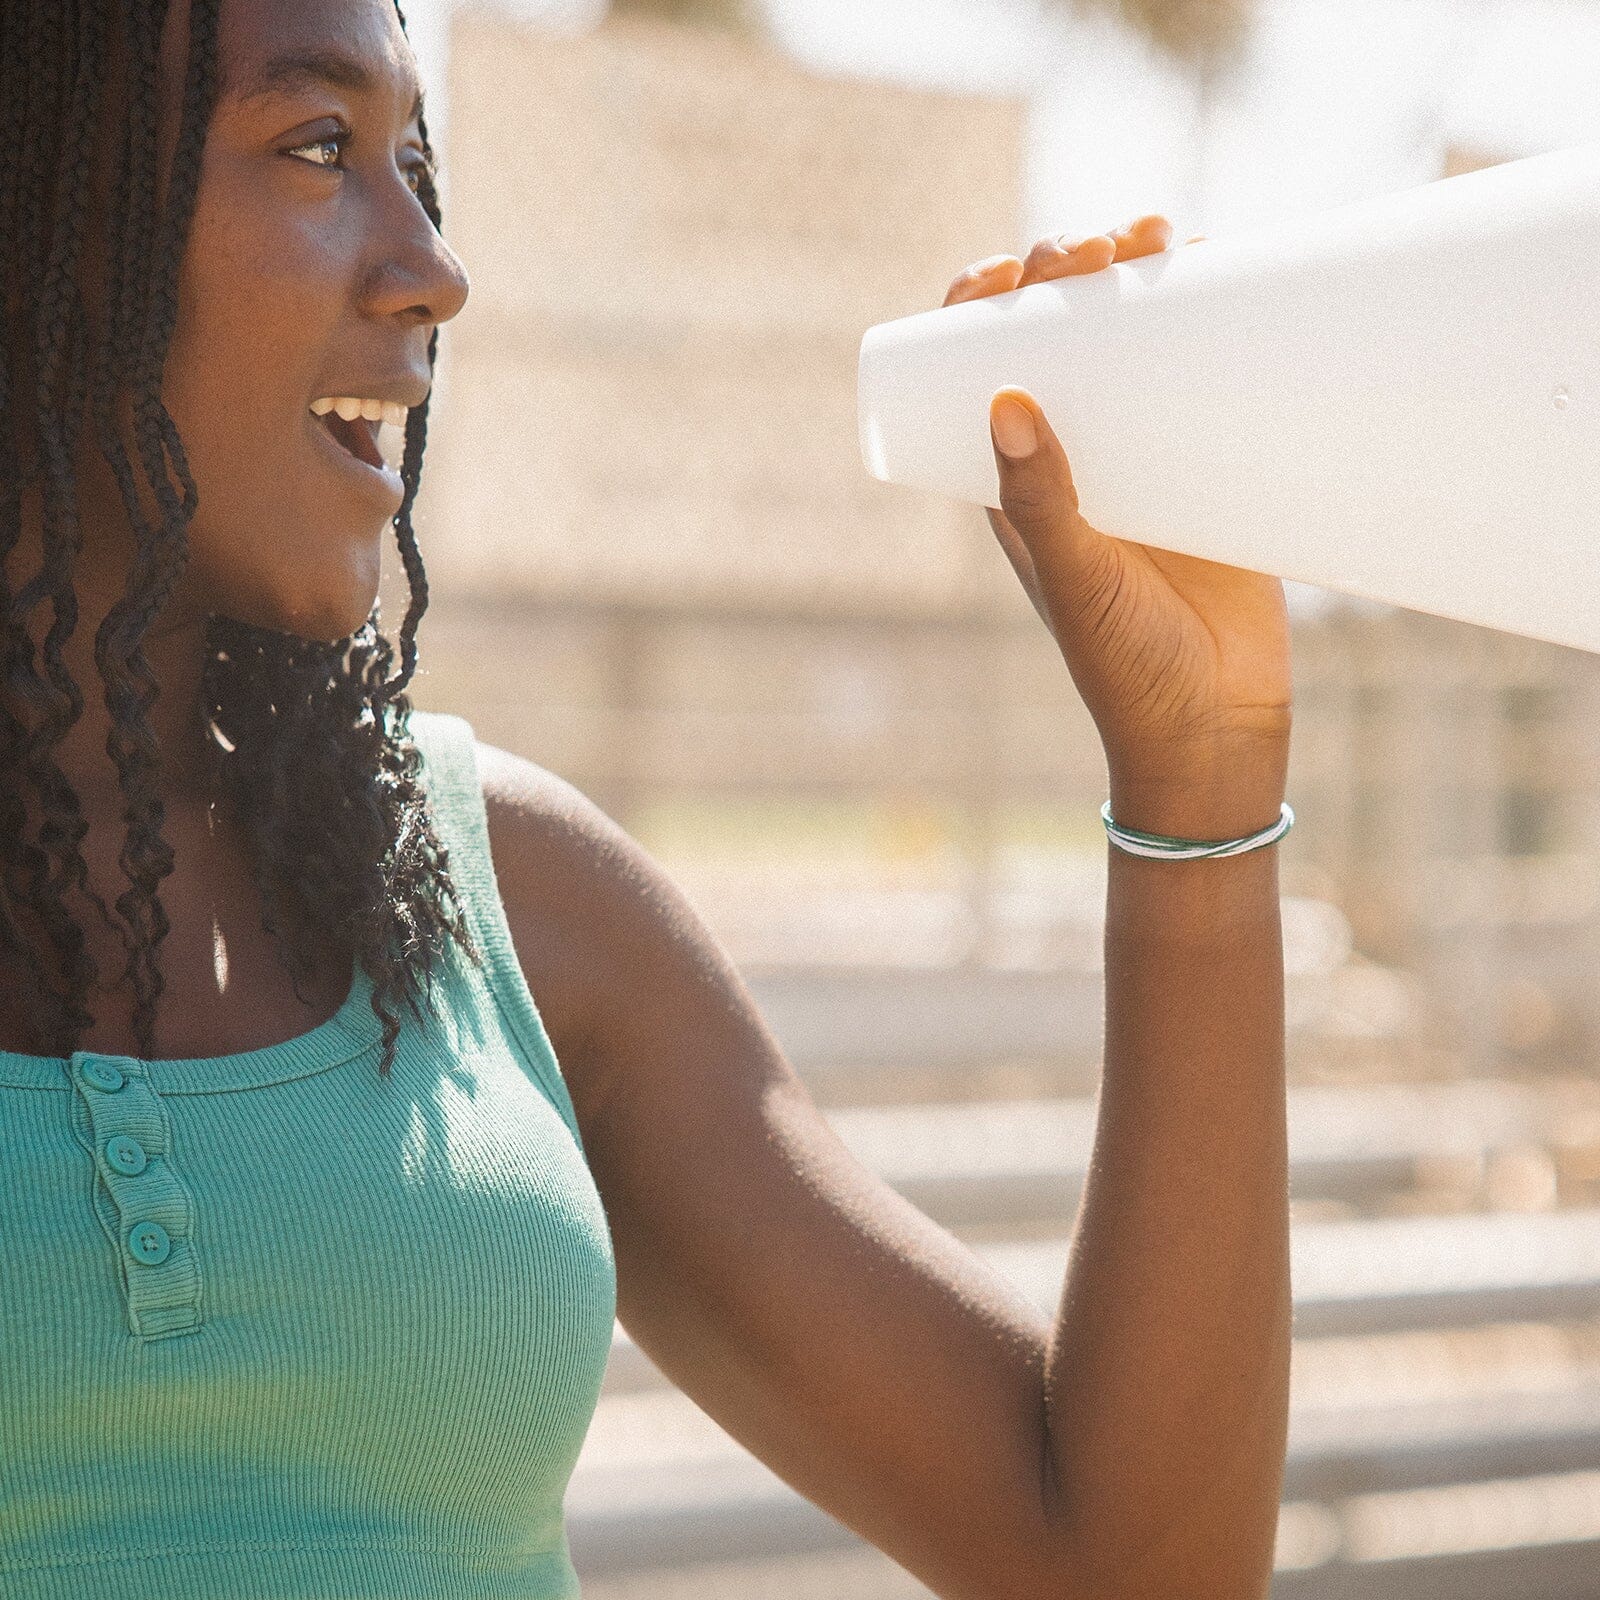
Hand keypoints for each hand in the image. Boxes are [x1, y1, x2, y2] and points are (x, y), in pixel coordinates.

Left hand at [943, 218, 1291, 802]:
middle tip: (1101, 247)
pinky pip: (1206, 372)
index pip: (977, 368)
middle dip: (1069, 269)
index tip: (1008, 269)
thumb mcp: (1077, 583)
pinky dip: (1213, 317)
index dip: (980, 303)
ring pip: (1133, 339)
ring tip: (1166, 236)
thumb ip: (1042, 504)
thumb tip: (1003, 397)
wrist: (1215, 727)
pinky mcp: (1212, 465)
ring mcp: (1146, 456)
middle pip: (1057, 333)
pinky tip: (1230, 269)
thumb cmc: (1128, 669)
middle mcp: (1075, 457)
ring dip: (1140, 274)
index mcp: (1016, 482)